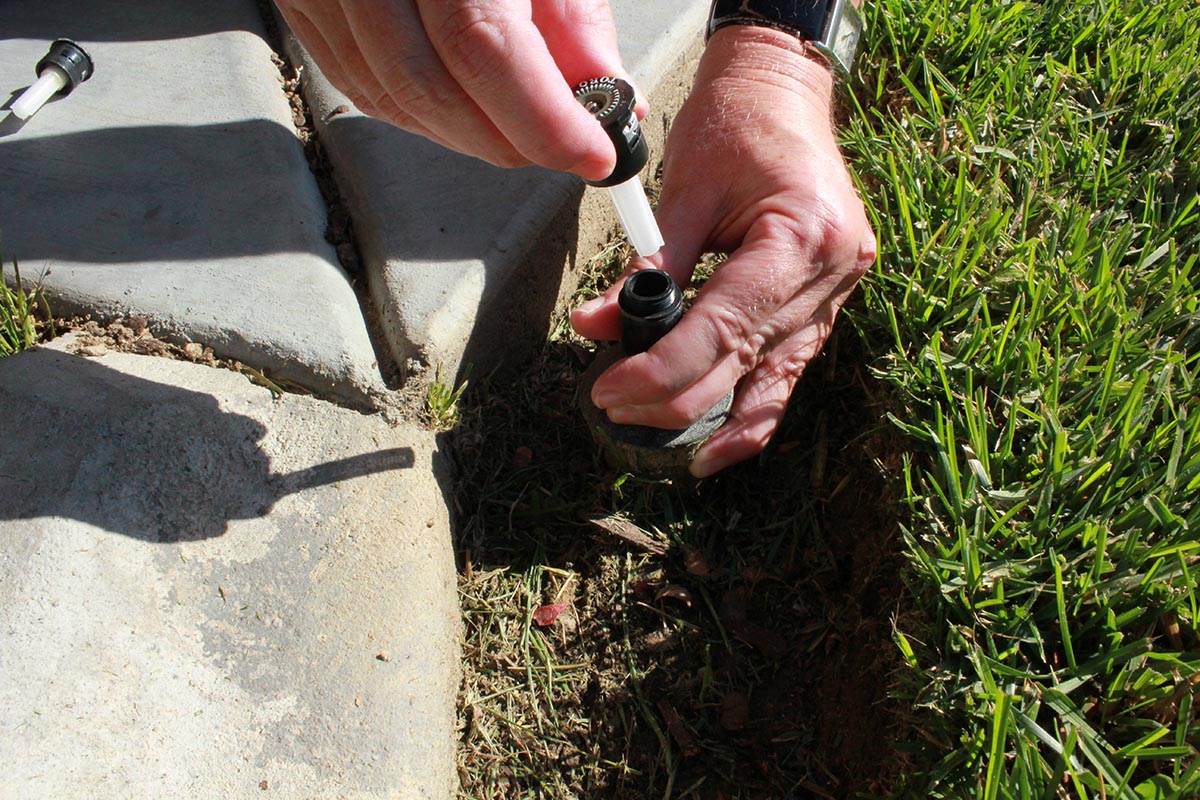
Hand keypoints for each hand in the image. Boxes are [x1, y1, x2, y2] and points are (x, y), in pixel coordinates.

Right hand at [274, 0, 643, 179]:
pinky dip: (424, 115)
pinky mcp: (304, 8)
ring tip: (525, 129)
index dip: (540, 117)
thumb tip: (605, 92)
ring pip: (391, 98)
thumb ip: (571, 9)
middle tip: (566, 147)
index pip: (479, 46)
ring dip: (469, 135)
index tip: (592, 152)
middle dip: (508, 138)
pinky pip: (362, 86)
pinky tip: (468, 112)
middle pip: (427, 86)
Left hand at [571, 27, 876, 476]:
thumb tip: (595, 327)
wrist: (784, 93)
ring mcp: (838, 295)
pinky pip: (787, 372)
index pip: (724, 329)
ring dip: (711, 417)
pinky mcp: (826, 306)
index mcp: (802, 235)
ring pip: (773, 383)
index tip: (609, 390)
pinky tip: (713, 444)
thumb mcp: (685, 190)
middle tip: (612, 406)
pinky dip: (748, 408)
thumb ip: (647, 268)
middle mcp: (832, 273)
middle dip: (674, 399)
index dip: (661, 371)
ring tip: (657, 439)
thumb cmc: (737, 124)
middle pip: (745, 364)